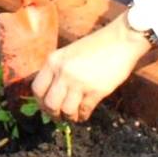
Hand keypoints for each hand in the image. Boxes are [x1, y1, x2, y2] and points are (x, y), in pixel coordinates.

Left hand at [31, 14, 152, 121]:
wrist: (120, 40)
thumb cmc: (96, 46)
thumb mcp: (69, 53)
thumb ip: (58, 69)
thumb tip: (52, 93)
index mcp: (53, 61)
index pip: (37, 88)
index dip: (40, 101)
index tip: (46, 106)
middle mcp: (63, 72)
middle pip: (49, 103)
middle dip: (54, 113)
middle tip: (59, 115)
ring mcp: (79, 82)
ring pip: (66, 110)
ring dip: (69, 116)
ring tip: (74, 115)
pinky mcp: (96, 90)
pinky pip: (84, 111)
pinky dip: (83, 116)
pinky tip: (84, 114)